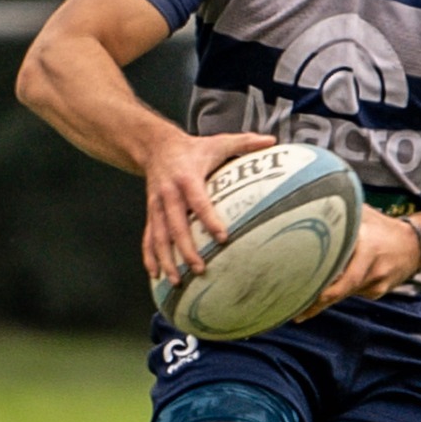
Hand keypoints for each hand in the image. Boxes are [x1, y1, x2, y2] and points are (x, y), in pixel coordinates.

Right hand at [141, 129, 275, 284]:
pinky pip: (148, 238)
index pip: (198, 202)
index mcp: (187, 178)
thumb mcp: (217, 142)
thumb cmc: (193, 148)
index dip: (209, 220)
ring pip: (159, 237)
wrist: (155, 146)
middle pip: (176, 226)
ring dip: (167, 260)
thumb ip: (244, 142)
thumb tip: (272, 141)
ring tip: (177, 281)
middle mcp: (169, 194)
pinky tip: (156, 275)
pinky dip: (150, 257)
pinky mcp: (151, 213)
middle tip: (200, 268)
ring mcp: (156, 206)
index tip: (222, 238)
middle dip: (186, 249)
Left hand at [298, 210, 420, 319]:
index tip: (301, 292)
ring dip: (325, 297)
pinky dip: (340, 290)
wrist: (416, 246)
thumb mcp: (363, 214)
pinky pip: (352, 292)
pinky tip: (330, 289)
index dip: (322, 286)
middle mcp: (372, 268)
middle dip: (317, 303)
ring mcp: (376, 283)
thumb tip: (310, 203)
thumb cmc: (383, 227)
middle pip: (340, 291)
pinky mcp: (376, 292)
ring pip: (344, 293)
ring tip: (303, 305)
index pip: (342, 272)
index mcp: (367, 246)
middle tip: (296, 312)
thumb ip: (340, 212)